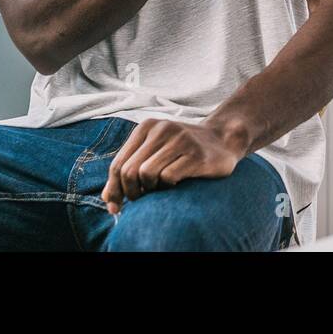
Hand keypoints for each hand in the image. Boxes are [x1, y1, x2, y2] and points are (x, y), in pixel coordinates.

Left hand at [101, 118, 248, 214]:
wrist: (223, 139)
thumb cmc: (183, 151)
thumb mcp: (154, 153)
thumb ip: (129, 171)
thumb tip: (109, 202)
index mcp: (147, 127)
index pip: (118, 164)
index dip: (114, 189)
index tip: (117, 206)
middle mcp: (162, 129)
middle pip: (129, 171)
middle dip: (132, 192)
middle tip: (143, 198)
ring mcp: (180, 140)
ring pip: (146, 174)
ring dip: (151, 189)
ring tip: (160, 188)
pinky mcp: (196, 154)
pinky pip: (168, 177)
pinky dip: (168, 186)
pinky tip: (176, 183)